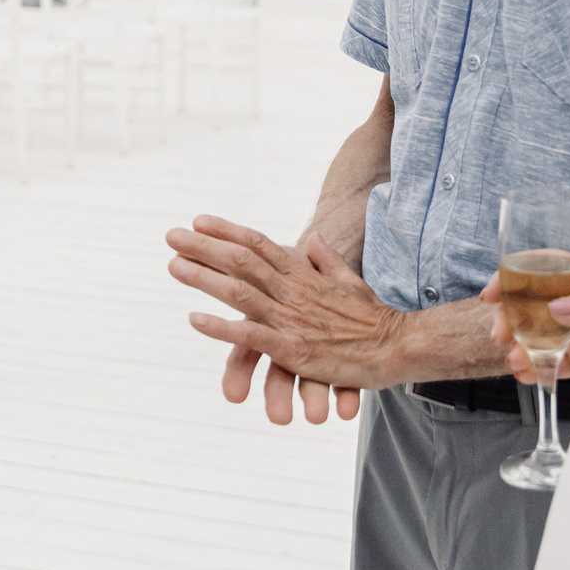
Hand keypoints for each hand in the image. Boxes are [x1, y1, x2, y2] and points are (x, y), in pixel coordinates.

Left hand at [167, 215, 407, 425]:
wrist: (399, 345)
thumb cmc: (373, 316)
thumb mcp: (349, 279)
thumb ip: (326, 258)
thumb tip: (311, 238)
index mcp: (303, 273)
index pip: (258, 242)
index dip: (226, 230)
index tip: (198, 220)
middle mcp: (293, 290)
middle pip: (241, 260)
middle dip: (203, 246)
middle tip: (170, 236)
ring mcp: (291, 319)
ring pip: (239, 292)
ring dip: (203, 278)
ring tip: (173, 266)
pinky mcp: (293, 349)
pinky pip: (250, 336)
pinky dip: (220, 327)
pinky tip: (194, 319)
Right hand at [479, 278, 569, 384]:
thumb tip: (554, 307)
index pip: (539, 266)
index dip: (510, 278)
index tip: (489, 297)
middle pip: (530, 304)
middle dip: (508, 321)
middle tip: (499, 338)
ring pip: (537, 335)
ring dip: (519, 349)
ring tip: (514, 362)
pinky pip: (555, 362)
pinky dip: (538, 370)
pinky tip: (526, 375)